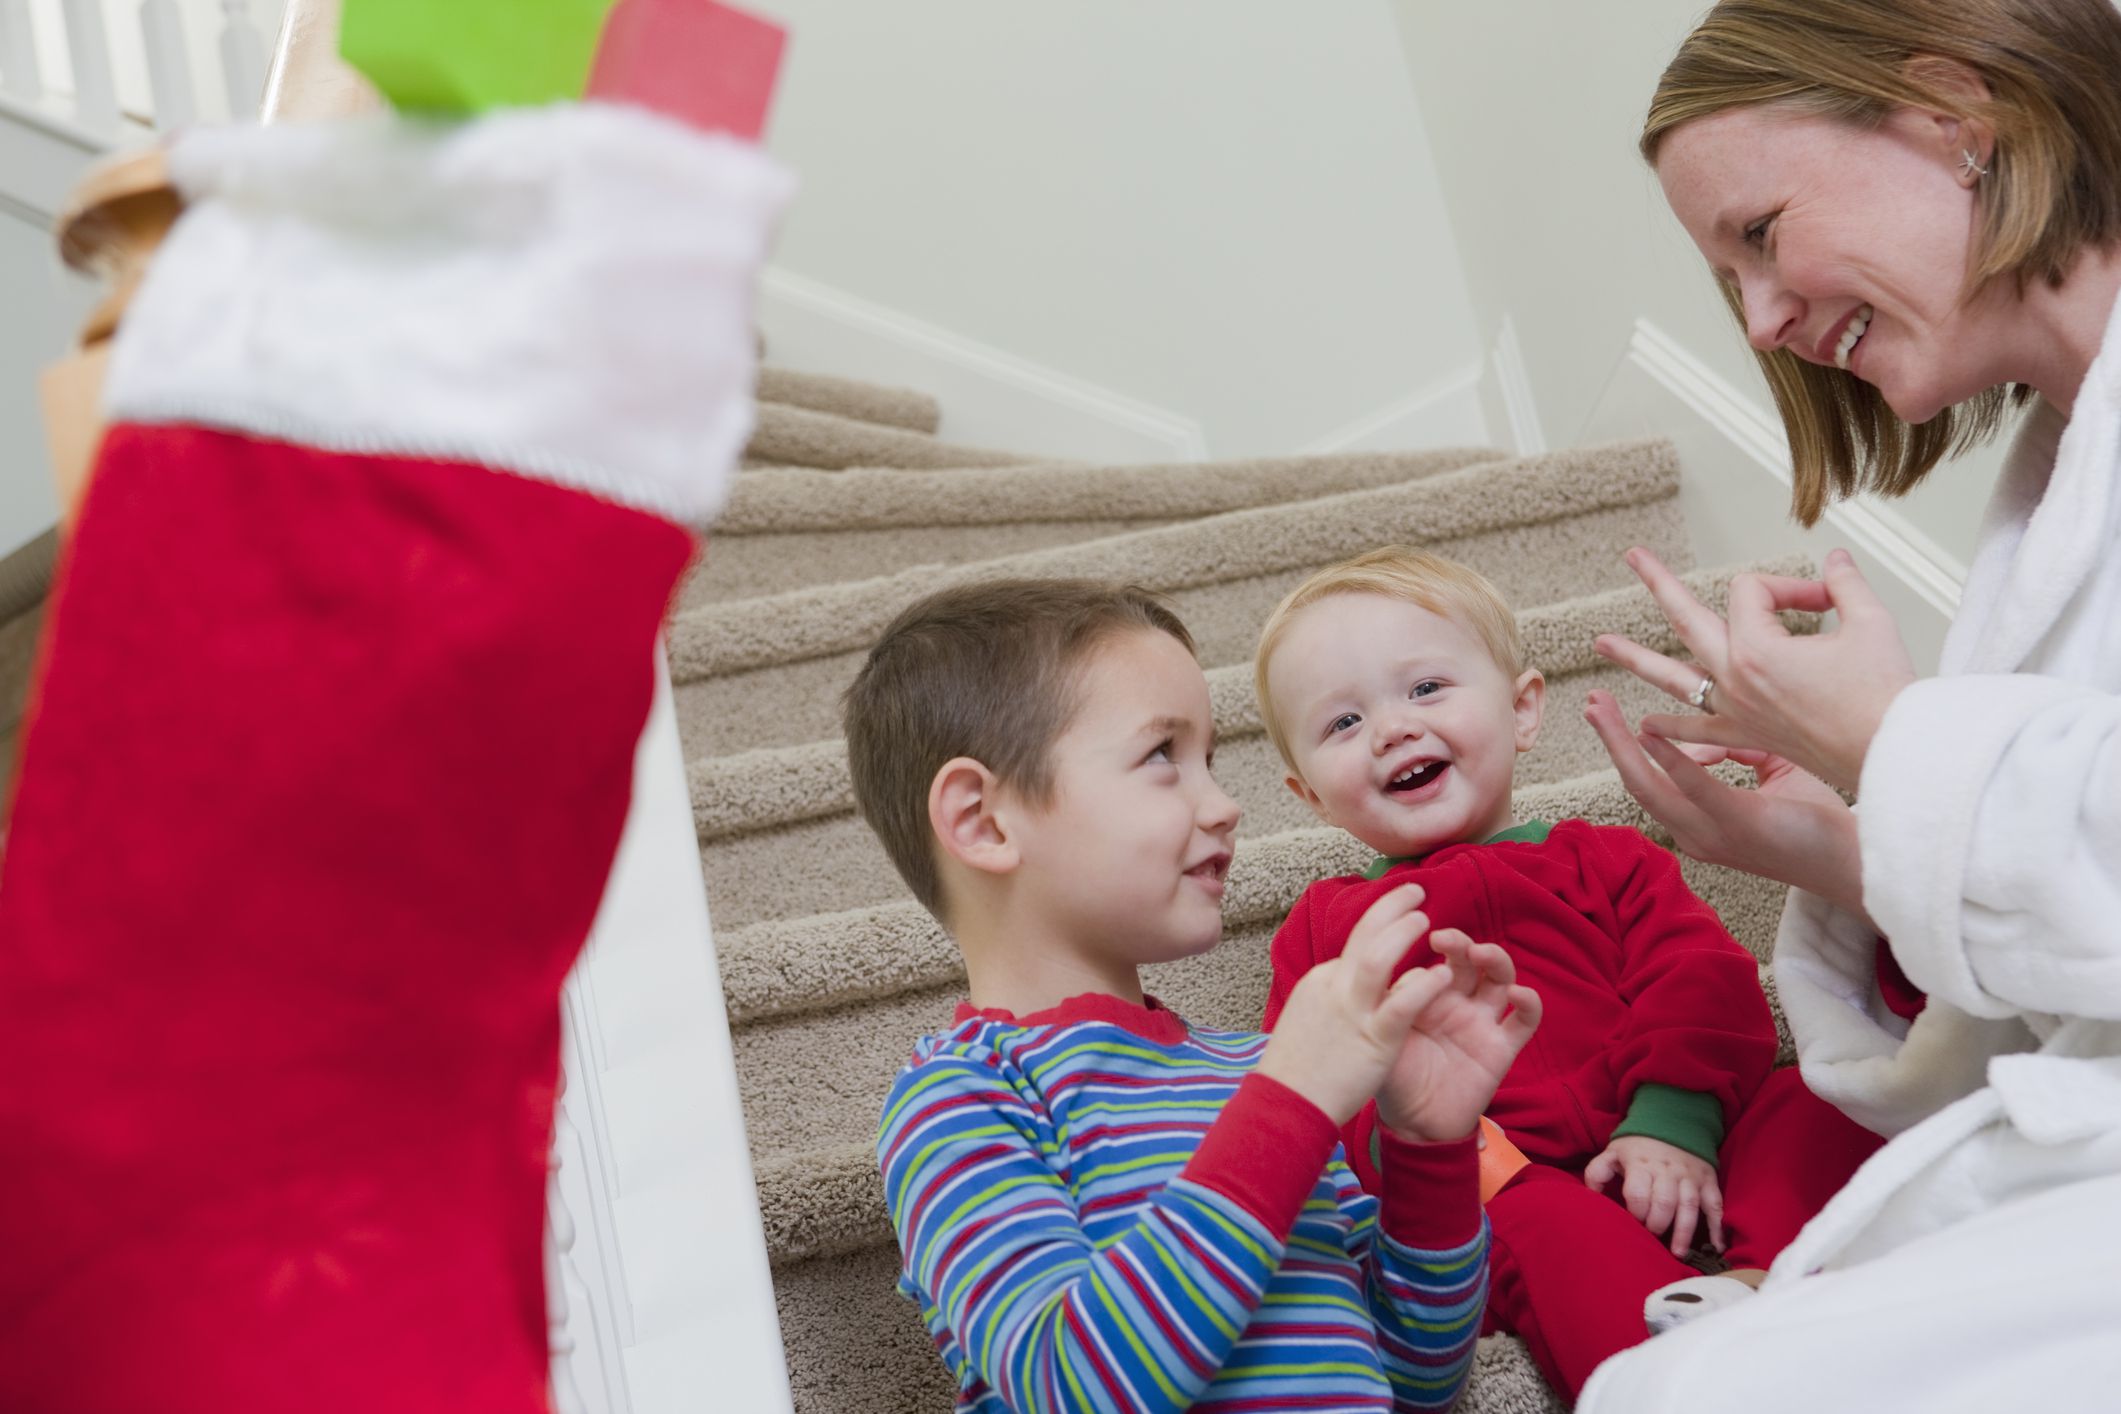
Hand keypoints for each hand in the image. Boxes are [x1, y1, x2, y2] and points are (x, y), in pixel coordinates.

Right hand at [1258, 884, 1466, 1126]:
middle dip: (1390, 906)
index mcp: (1322, 982)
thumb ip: (1332, 996)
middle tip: (1416, 890)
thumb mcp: (1308, 1018)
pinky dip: (1423, 984)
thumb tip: (1350, 983)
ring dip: (1403, 932)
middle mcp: (1334, 987)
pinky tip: (1442, 975)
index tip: (1399, 915)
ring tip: (1425, 918)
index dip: (1380, 924)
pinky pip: (1402, 1004)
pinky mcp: (1373, 1040)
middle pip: (1363, 934)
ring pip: (1378, 957)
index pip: (1355, 944)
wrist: (1285, 1104)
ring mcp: (1352, 1011)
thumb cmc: (1297, 1069)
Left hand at [1376, 929, 1541, 1143]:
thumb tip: (1388, 966)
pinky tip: (1519, 993)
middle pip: (1470, 960)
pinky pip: (1524, 1021)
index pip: (1437, 958)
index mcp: (1427, 993)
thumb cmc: (1391, 1075)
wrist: (1411, 1124)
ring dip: (1496, 960)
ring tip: (1480, 953)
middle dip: (1461, 943)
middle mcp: (1457, 1001)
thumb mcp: (1382, 1034)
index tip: (1420, 931)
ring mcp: (1481, 1022)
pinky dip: (1530, 1003)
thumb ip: (1388, 1002)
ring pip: (1500, 979)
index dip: (1433, 943)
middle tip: (1444, 938)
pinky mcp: (1501, 1048)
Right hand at [1584, 689, 1868, 917]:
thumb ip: (1739, 748)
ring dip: (1621, 744)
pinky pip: (1693, 787)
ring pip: (1648, 785)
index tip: (1614, 712)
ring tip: (1602, 711)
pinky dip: (1668, 758)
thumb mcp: (1771, 773)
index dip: (1628, 745)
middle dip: (1609, 741)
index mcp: (1699, 824)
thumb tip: (1713, 729)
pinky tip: (1649, 731)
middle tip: (1590, 704)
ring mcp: (1712, 833)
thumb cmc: (1817, 823)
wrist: (1855, 863)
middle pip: (1635, 783)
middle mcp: (1694, 833)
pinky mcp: (1737, 824)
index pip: (1651, 782)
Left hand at [1584, 1134, 1724, 1256]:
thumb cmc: (1637, 1146)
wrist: (1671, 1122)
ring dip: (1685, 1231)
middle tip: (1652, 1239)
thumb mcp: (1612, 1152)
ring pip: (1690, 1206)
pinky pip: (1715, 1205)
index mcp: (1641, 1165)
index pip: (1638, 1194)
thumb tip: (1591, 1198)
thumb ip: (1597, 1173)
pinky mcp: (1708, 1181)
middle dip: (1657, 1225)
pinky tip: (1717, 1246)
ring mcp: (1690, 1177)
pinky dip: (1718, 1226)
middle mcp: (1668, 1172)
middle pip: (1664, 1202)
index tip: (1632, 1226)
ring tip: (1678, 1254)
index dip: (1635, 1213)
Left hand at [1591, 548, 1916, 792]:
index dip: (1790, 586)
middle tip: (1634, 558)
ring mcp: (1736, 710)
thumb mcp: (1872, 624)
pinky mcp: (1749, 736)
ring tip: (1601, 643)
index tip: (1826, 599)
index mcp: (1756, 650)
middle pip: (1687, 620)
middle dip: (1660, 584)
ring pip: (1674, 678)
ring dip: (1637, 659)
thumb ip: (1845, 585)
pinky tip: (1648, 724)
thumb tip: (1834, 560)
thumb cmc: (1883, 699)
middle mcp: (1735, 680)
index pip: (1754, 592)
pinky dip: (1672, 727)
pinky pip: (1697, 730)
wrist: (1892, 759)